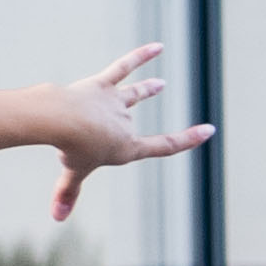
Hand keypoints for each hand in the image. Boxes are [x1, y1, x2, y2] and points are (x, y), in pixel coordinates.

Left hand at [37, 44, 211, 221]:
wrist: (60, 119)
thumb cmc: (69, 148)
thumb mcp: (72, 173)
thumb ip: (67, 194)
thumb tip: (57, 218)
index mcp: (126, 148)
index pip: (164, 145)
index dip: (187, 139)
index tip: (208, 130)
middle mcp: (126, 124)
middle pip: (129, 126)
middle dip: (116, 131)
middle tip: (102, 143)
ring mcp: (116, 102)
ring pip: (135, 94)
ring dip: (148, 89)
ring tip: (160, 83)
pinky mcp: (102, 84)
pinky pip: (124, 67)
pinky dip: (141, 56)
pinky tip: (157, 47)